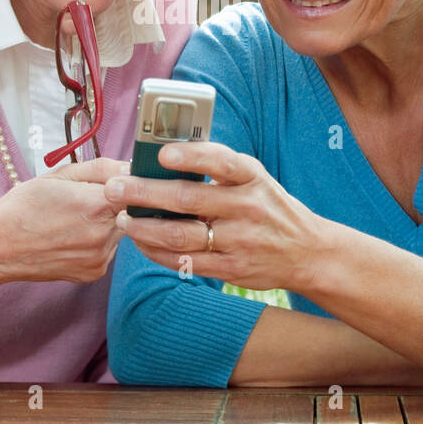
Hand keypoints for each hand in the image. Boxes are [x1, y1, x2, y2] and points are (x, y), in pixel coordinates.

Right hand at [0, 156, 129, 284]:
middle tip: (81, 201)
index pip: (135, 188)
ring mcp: (100, 257)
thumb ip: (102, 168)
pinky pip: (107, 250)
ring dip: (105, 222)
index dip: (124, 183)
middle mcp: (103, 234)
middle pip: (129, 210)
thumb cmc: (24, 206)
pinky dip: (96, 241)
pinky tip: (71, 237)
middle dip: (113, 202)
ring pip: (119, 230)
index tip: (111, 182)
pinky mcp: (95, 272)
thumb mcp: (61, 175)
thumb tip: (131, 167)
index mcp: (97, 204)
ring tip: (72, 220)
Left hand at [103, 142, 328, 292]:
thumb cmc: (269, 206)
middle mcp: (246, 207)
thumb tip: (163, 156)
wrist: (307, 251)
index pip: (221, 161)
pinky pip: (186, 262)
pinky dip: (158, 252)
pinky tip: (141, 242)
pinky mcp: (231, 268)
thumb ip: (218, 168)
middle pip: (188, 200)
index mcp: (251, 177)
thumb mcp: (255, 178)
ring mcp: (239, 240)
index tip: (162, 154)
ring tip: (123, 219)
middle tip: (115, 188)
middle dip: (145, 193)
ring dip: (145, 228)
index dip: (191, 156)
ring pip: (181, 235)